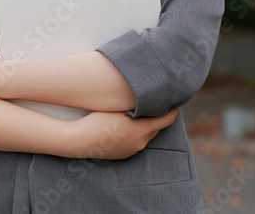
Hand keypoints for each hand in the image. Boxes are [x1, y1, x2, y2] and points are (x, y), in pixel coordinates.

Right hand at [63, 108, 177, 159]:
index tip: (173, 102)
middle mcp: (141, 142)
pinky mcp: (125, 154)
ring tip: (137, 114)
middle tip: (153, 104)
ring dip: (145, 125)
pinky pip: (136, 142)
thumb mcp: (119, 108)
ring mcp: (133, 150)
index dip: (172, 110)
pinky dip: (135, 134)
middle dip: (156, 116)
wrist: (81, 140)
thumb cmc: (97, 119)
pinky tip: (124, 126)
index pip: (166, 119)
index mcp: (142, 129)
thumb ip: (137, 106)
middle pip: (156, 127)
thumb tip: (149, 100)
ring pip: (146, 135)